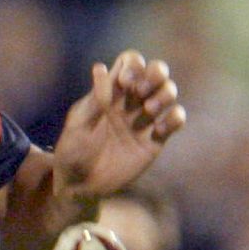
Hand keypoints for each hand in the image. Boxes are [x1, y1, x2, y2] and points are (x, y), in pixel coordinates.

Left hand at [51, 51, 185, 201]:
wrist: (80, 186)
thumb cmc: (72, 152)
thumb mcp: (77, 126)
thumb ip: (94, 99)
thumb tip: (100, 67)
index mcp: (109, 93)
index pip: (129, 63)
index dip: (132, 65)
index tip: (123, 82)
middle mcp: (130, 102)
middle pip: (155, 72)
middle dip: (155, 73)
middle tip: (140, 92)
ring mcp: (144, 119)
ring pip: (169, 92)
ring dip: (165, 94)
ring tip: (149, 110)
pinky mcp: (155, 140)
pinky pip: (176, 119)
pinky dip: (175, 118)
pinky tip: (159, 130)